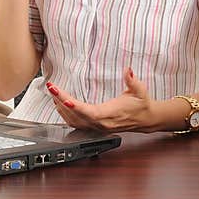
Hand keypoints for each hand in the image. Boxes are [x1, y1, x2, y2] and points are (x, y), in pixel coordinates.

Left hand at [46, 67, 160, 132]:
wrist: (146, 119)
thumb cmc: (142, 104)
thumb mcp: (140, 90)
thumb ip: (132, 81)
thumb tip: (128, 70)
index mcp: (111, 114)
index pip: (90, 112)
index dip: (76, 107)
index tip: (64, 98)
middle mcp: (102, 123)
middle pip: (77, 116)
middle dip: (62, 101)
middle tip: (52, 88)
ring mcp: (97, 127)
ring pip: (74, 121)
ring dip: (61, 108)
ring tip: (53, 93)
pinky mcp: (95, 127)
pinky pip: (76, 124)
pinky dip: (65, 115)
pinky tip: (60, 105)